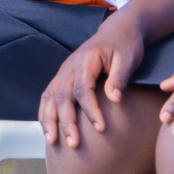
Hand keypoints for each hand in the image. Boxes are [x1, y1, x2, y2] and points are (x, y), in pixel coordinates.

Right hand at [39, 15, 147, 148]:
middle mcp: (69, 66)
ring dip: (50, 121)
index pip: (83, 89)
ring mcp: (63, 72)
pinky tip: (47, 130)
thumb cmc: (125, 45)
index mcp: (86, 60)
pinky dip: (45, 113)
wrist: (117, 30)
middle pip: (62, 97)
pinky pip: (47, 96)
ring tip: (52, 142)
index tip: (101, 128)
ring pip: (50, 98)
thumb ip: (119, 78)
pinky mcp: (62, 77)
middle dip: (66, 122)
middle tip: (74, 144)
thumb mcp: (128, 59)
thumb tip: (114, 99)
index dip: (91, 110)